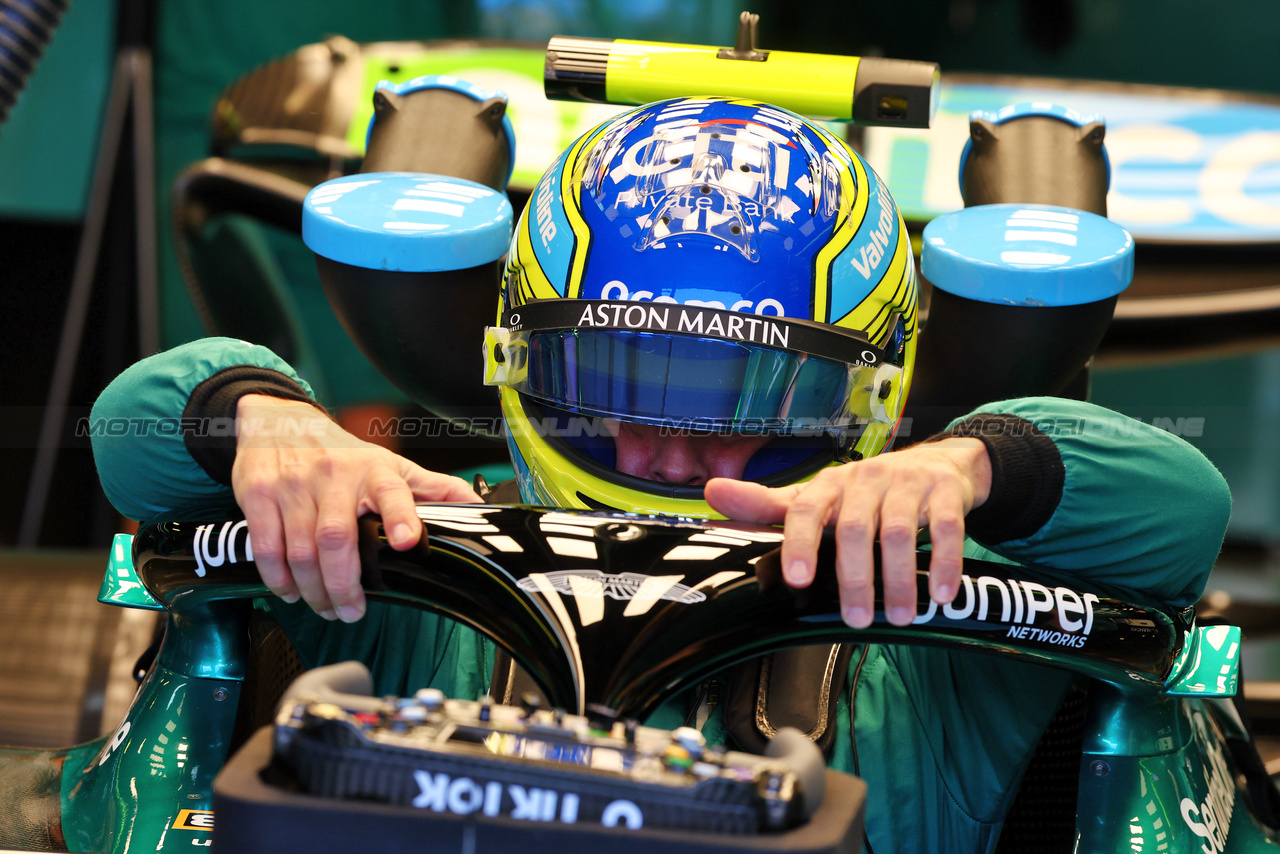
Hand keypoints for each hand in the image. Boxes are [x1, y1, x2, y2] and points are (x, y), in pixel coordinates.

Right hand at [231, 395, 481, 621]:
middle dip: (344, 584)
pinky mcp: (260, 494)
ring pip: (301, 550)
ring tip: (327, 607)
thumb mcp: (392, 465)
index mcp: (375, 470)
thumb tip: (481, 511)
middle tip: (352, 611)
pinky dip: (278, 577)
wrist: (279, 421)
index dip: (400, 515)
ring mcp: (294, 484)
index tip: (406, 540)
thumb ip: (434, 490)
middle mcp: (334, 475)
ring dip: (314, 589)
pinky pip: (267, 546)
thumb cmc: (342, 455)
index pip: (391, 491)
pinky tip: (291, 590)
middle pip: (337, 537)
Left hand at [704, 438, 991, 628]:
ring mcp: (906, 484)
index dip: (800, 542)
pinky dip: (945, 562)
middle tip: (857, 620)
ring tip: (901, 616)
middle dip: (855, 577)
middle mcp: (864, 480)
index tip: (797, 579)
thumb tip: (712, 494)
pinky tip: (942, 594)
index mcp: (828, 486)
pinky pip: (946, 527)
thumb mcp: (817, 497)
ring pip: (900, 532)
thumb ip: (767, 505)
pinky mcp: (943, 492)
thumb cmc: (865, 491)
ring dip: (899, 578)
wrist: (937, 464)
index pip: (805, 509)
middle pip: (855, 529)